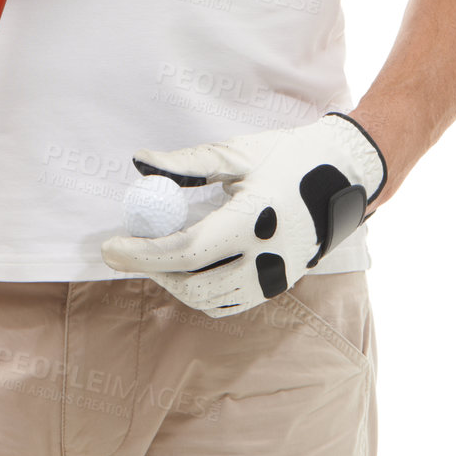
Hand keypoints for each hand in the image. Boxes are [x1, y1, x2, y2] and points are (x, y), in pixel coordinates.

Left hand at [100, 113, 386, 315]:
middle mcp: (267, 259)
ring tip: (155, 254)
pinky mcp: (279, 286)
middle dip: (153, 271)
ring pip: (209, 301)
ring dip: (175, 283)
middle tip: (127, 250)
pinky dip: (200, 292)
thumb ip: (186, 163)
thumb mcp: (235, 152)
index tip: (110, 246)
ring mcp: (276, 278)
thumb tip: (139, 163)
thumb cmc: (286, 157)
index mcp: (254, 220)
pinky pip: (229, 303)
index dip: (143, 253)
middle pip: (193, 284)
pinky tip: (186, 266)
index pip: (187, 251)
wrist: (345, 176)